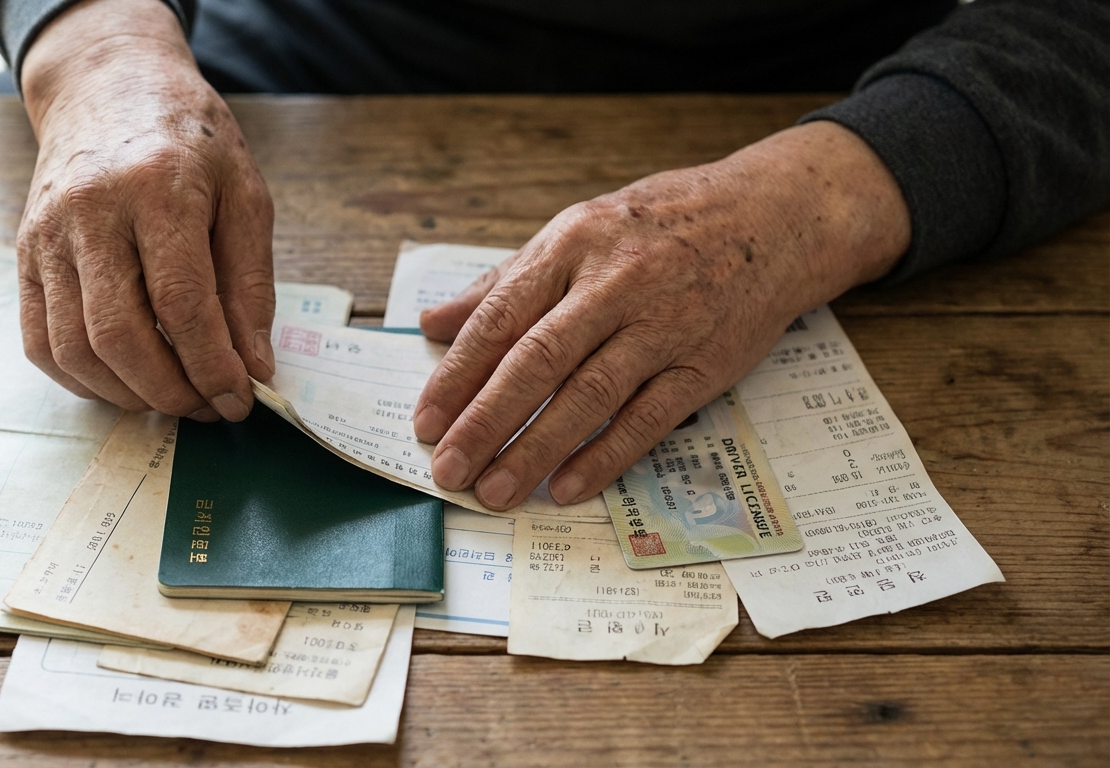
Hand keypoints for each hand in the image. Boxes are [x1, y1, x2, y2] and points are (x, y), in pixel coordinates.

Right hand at [16, 0, 274, 420]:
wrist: (107, 84)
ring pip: (74, 348)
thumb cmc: (188, 138)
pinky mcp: (23, 254)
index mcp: (157, 189)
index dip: (212, 366)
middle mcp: (91, 212)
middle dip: (171, 390)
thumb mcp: (244, 193)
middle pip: (120, 335)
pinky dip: (83, 381)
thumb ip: (251, 283)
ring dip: (128, 395)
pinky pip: (40, 342)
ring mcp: (46, 235)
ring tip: (174, 398)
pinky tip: (124, 385)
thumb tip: (253, 368)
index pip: (182, 303)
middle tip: (209, 408)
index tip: (240, 402)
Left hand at [412, 122, 909, 510]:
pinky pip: (647, 418)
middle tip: (447, 470)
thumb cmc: (663, 224)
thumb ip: (505, 281)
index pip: (502, 316)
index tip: (425, 420)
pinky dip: (605, 455)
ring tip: (494, 490)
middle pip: (538, 361)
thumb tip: (432, 322)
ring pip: (589, 395)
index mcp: (573, 244)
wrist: (773, 217)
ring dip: (537, 448)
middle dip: (486, 421)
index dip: (458, 373)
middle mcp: (616, 283)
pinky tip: (567, 486)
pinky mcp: (704, 363)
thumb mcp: (579, 232)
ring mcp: (664, 325)